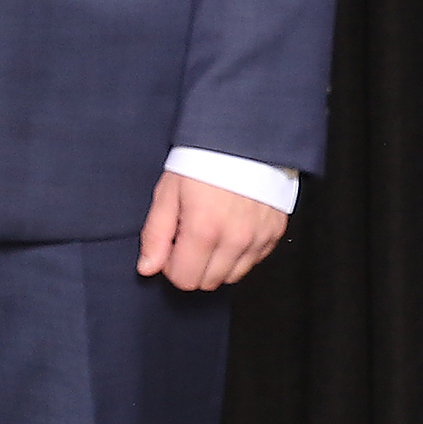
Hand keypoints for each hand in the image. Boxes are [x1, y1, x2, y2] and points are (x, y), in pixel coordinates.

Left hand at [137, 171, 287, 290]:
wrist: (244, 141)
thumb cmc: (201, 163)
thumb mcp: (167, 193)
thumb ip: (155, 235)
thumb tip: (147, 268)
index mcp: (203, 230)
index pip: (184, 279)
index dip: (171, 266)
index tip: (170, 245)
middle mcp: (235, 240)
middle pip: (207, 282)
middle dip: (192, 266)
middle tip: (188, 237)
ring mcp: (258, 239)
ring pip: (231, 276)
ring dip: (215, 263)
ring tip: (209, 232)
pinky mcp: (274, 234)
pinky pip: (252, 262)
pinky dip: (238, 254)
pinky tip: (229, 229)